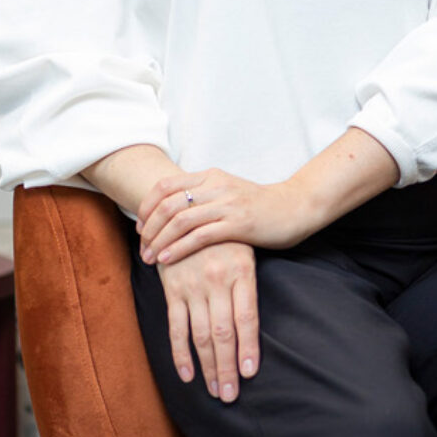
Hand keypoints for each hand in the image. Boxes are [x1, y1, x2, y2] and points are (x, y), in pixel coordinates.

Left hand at [137, 168, 314, 264]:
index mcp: (209, 176)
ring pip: (180, 221)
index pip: (165, 186)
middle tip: (141, 248)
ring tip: (149, 258)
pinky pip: (199, 236)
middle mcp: (215, 186)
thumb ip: (202, 196)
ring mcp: (227, 205)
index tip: (140, 228)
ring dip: (159, 242)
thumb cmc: (259, 205)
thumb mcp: (227, 191)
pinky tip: (168, 260)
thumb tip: (173, 211)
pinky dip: (178, 248)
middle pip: (167, 205)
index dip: (146, 207)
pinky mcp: (238, 225)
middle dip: (149, 229)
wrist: (296, 207)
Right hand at [155, 242, 259, 399]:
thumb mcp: (245, 253)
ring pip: (201, 335)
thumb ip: (248, 289)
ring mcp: (193, 286)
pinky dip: (181, 354)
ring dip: (208, 367)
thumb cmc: (226, 238)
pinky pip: (177, 326)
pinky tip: (188, 375)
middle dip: (227, 367)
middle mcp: (217, 280)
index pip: (247, 318)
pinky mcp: (173, 289)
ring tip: (216, 391)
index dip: (248, 348)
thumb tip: (253, 331)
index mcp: (242, 271)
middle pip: (224, 333)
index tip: (249, 374)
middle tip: (230, 395)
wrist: (187, 208)